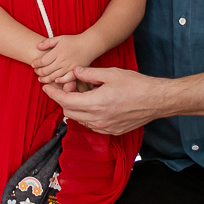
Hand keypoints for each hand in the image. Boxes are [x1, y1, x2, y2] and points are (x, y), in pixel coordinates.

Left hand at [33, 35, 95, 83]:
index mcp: (57, 52)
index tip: (33, 64)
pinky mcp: (74, 72)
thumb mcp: (60, 38)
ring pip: (53, 76)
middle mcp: (62, 61)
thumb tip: (37, 46)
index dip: (35, 63)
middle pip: (46, 70)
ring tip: (40, 78)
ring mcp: (68, 67)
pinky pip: (65, 79)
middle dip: (38, 72)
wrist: (89, 45)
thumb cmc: (73, 41)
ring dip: (45, 79)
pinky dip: (59, 81)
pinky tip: (54, 81)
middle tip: (35, 71)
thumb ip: (48, 42)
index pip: (42, 61)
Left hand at [43, 66, 159, 134]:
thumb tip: (74, 72)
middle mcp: (98, 119)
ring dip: (75, 107)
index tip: (47, 87)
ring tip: (81, 93)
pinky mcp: (112, 131)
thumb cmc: (136, 85)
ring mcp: (105, 127)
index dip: (54, 93)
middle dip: (63, 99)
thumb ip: (89, 73)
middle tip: (64, 87)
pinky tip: (92, 103)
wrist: (156, 100)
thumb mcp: (110, 73)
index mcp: (96, 103)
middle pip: (70, 112)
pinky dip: (86, 114)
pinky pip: (92, 124)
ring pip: (80, 119)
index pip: (66, 101)